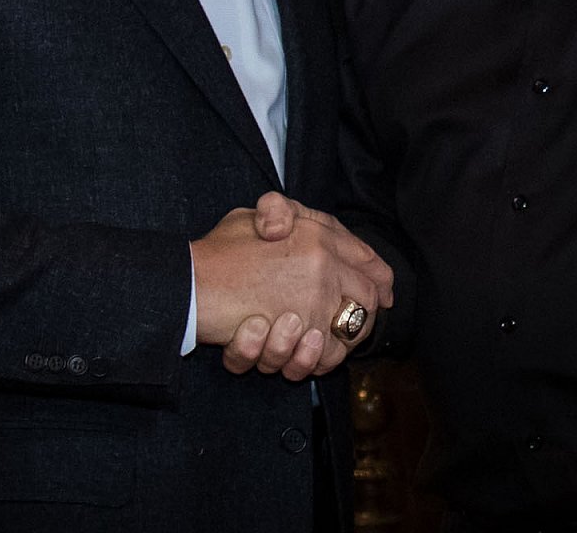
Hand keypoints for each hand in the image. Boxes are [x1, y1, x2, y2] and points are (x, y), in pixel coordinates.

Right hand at [194, 193, 391, 377]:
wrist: (191, 286)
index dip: (380, 277)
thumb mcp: (251, 216)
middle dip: (364, 314)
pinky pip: (326, 358)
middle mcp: (322, 266)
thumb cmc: (217, 252)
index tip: (385, 291)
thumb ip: (281, 214)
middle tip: (349, 324)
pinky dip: (317, 361)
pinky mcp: (298, 335)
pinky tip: (302, 352)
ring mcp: (313, 301)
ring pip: (350, 331)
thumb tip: (290, 226)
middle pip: (368, 297)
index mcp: (316, 236)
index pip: (367, 259)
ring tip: (316, 339)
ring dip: (338, 340)